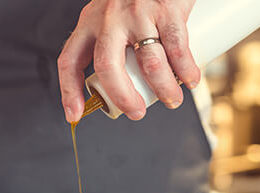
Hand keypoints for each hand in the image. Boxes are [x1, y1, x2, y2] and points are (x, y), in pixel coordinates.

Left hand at [58, 0, 199, 122]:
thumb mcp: (108, 16)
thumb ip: (108, 44)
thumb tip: (117, 88)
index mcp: (88, 23)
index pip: (69, 60)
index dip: (68, 91)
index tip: (74, 114)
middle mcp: (109, 19)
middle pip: (108, 68)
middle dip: (123, 98)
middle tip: (137, 113)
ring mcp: (137, 13)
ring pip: (150, 63)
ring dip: (164, 89)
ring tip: (172, 100)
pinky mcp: (166, 8)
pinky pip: (177, 48)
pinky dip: (186, 70)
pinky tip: (190, 80)